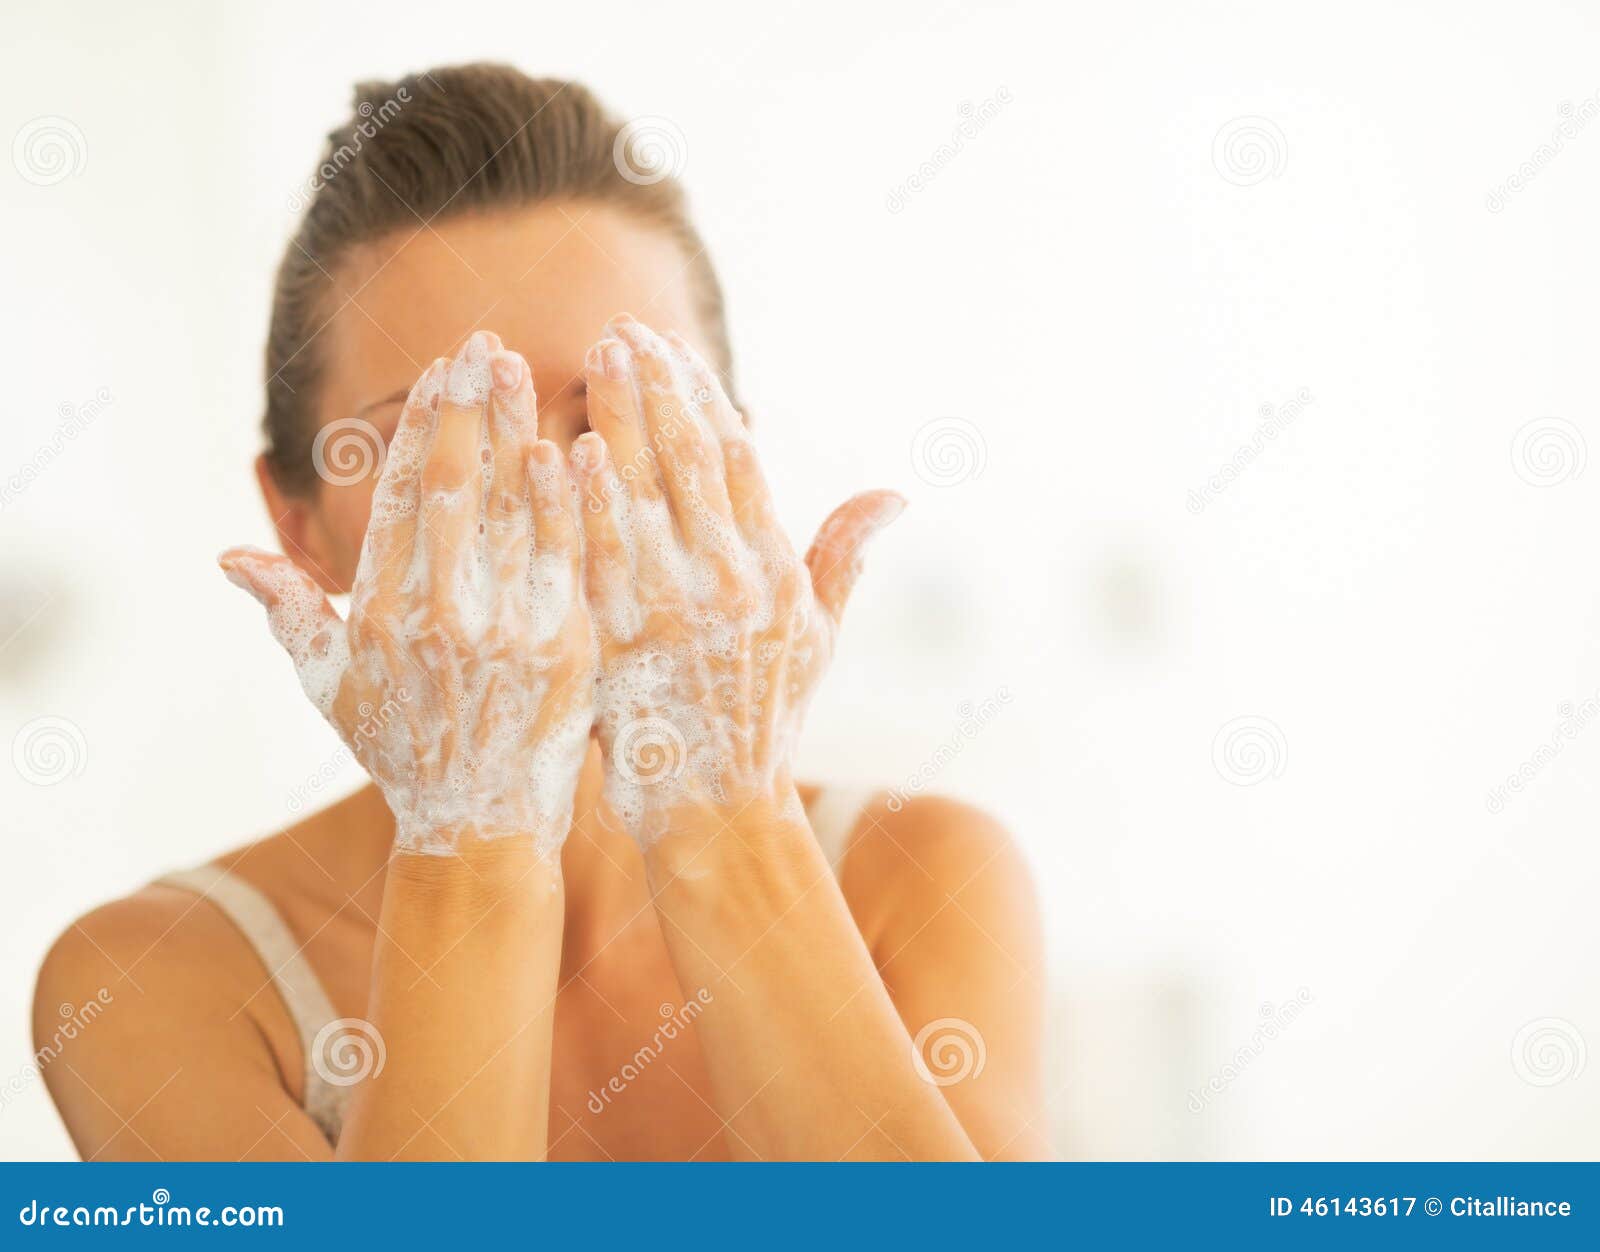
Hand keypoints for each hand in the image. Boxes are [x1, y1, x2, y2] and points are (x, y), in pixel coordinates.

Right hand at [220, 332, 592, 857]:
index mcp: (379, 613)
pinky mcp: (562, 649)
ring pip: (512, 510)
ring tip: (526, 370)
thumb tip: (226, 557)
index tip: (442, 370)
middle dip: (469, 406)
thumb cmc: (403, 752)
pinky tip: (572, 449)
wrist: (479, 825)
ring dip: (519, 432)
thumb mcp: (332, 689)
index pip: (399, 496)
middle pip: (453, 485)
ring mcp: (503, 631)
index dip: (421, 426)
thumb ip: (287, 613)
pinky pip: (565, 560)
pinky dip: (567, 503)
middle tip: (486, 343)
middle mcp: (436, 614)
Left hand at [570, 315, 903, 843]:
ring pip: (642, 496)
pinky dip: (583, 501)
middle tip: (622, 331)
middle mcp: (731, 587)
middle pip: (689, 462)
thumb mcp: (817, 641)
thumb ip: (844, 558)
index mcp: (777, 576)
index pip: (739, 462)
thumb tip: (896, 493)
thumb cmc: (765, 719)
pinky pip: (599, 557)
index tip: (672, 348)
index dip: (703, 397)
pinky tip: (561, 450)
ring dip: (616, 421)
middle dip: (655, 388)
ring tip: (591, 361)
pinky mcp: (620, 645)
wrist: (714, 810)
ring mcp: (674, 616)